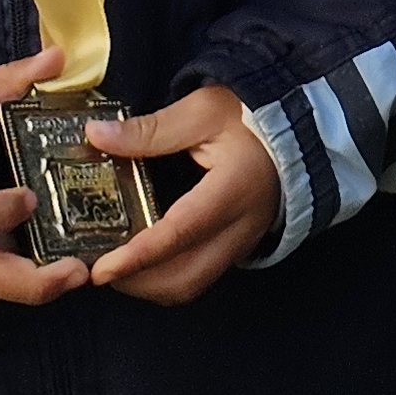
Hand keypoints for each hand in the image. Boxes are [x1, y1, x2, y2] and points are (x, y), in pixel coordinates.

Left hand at [84, 86, 279, 304]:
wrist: (298, 126)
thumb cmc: (250, 117)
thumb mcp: (201, 112)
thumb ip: (150, 130)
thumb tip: (97, 136)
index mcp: (233, 190)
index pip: (181, 232)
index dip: (138, 255)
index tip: (101, 269)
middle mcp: (241, 227)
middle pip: (185, 278)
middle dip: (137, 282)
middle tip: (100, 267)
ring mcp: (243, 242)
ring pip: (191, 285)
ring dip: (150, 284)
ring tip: (117, 265)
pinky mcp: (239, 246)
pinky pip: (200, 276)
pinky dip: (167, 276)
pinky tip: (145, 259)